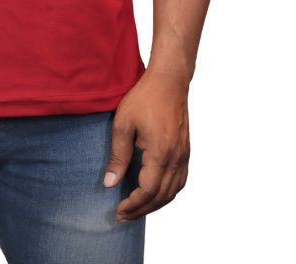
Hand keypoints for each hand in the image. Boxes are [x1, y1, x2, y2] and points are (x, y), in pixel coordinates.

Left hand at [103, 67, 190, 222]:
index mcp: (161, 153)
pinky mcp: (186, 150)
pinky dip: (168, 193)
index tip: (118, 209)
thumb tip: (110, 183)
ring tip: (137, 208)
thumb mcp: (123, 124)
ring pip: (173, 191)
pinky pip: (180, 181)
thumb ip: (118, 156)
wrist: (169, 80)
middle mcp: (176, 158)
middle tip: (124, 215)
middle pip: (161, 197)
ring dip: (156, 204)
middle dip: (142, 210)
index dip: (133, 205)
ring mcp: (184, 155)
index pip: (148, 191)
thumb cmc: (144, 98)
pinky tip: (156, 193)